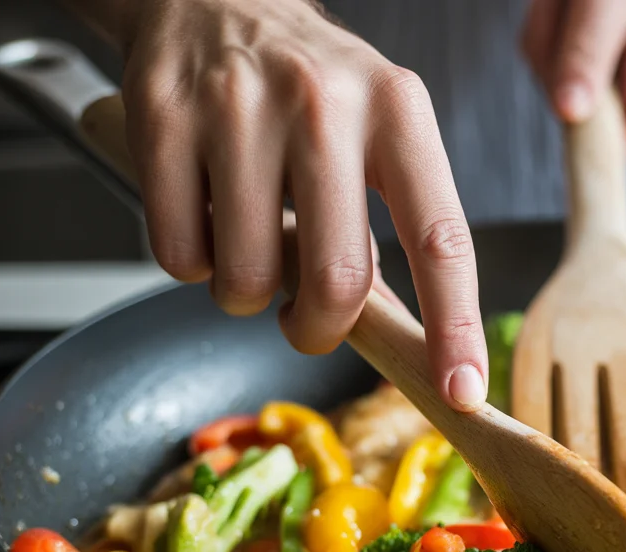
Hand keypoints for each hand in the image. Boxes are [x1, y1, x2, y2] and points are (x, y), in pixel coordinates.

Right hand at [114, 0, 487, 408]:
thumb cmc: (309, 89)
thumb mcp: (380, 132)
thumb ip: (398, 225)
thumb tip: (414, 338)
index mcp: (398, 113)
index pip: (441, 239)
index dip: (454, 325)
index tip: (462, 389)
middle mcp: (324, 104)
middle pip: (337, 280)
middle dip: (318, 328)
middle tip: (306, 318)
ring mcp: (237, 107)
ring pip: (245, 279)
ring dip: (245, 293)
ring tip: (249, 240)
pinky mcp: (163, 118)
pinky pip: (176, 254)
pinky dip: (189, 260)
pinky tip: (203, 212)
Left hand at [520, 0, 625, 155]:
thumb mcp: (608, 0)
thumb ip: (591, 52)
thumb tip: (572, 115)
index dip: (610, 143)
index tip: (575, 126)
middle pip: (586, 109)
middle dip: (562, 68)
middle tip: (566, 12)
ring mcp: (599, 58)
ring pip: (555, 79)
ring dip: (547, 36)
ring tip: (563, 0)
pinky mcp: (571, 47)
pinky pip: (540, 54)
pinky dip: (540, 25)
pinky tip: (555, 1)